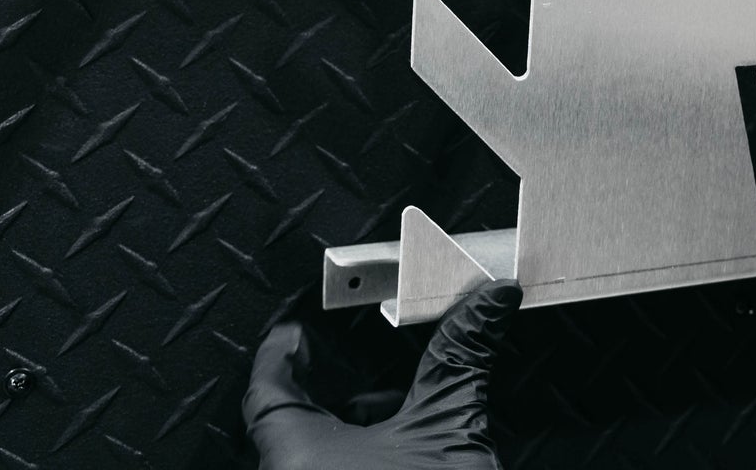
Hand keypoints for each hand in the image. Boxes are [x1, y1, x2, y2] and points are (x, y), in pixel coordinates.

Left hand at [243, 280, 521, 469]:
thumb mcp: (449, 428)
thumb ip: (460, 357)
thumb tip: (487, 301)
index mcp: (297, 458)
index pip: (268, 389)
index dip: (284, 349)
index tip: (297, 327)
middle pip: (289, 425)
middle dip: (331, 390)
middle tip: (360, 361)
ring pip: (311, 458)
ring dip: (349, 430)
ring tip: (393, 410)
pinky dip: (356, 460)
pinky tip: (399, 456)